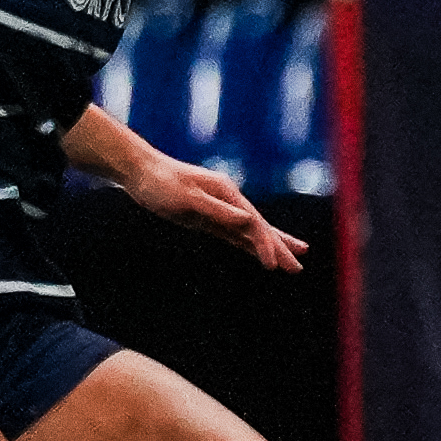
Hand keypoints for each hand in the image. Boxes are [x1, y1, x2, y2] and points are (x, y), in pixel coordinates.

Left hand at [125, 149, 300, 270]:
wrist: (141, 172)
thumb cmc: (161, 182)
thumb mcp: (188, 197)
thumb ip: (218, 210)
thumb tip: (247, 221)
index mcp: (227, 193)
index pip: (254, 223)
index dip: (266, 245)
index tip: (274, 265)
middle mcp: (229, 201)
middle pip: (260, 228)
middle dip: (280, 247)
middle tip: (299, 267)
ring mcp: (219, 210)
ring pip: (250, 233)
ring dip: (270, 247)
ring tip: (291, 261)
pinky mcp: (207, 219)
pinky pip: (234, 236)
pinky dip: (249, 245)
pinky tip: (259, 253)